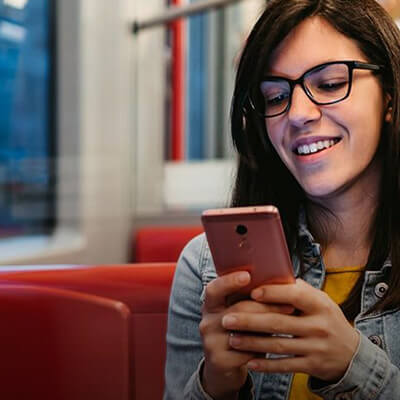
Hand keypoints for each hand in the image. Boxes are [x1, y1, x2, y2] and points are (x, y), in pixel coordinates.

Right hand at [200, 271, 293, 398]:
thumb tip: (279, 280)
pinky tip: (277, 345)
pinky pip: (246, 353)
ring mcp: (211, 342)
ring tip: (289, 322)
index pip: (214, 289)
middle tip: (289, 304)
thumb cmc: (238, 331)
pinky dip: (263, 349)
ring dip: (269, 327)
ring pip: (243, 332)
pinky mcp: (219, 361)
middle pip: (237, 310)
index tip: (247, 275)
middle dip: (265, 306)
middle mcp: (207, 321)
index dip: (229, 281)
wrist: (223, 365)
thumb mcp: (237, 312)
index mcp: (211, 305)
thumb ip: (248, 298)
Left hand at [221, 279, 359, 381]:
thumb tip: (270, 276)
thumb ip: (298, 290)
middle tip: (228, 319)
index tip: (251, 292)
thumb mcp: (320, 300)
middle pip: (279, 322)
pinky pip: (285, 365)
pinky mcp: (312, 366)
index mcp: (320, 304)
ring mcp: (316, 348)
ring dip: (252, 343)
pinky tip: (250, 362)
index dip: (272, 293)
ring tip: (232, 339)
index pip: (294, 296)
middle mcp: (319, 326)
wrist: (352, 354)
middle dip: (250, 321)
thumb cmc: (327, 319)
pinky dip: (267, 364)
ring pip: (278, 345)